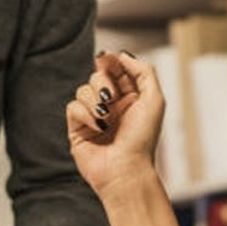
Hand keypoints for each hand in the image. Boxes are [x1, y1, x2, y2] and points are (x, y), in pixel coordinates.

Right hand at [66, 50, 163, 197]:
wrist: (125, 169)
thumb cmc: (142, 138)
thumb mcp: (154, 99)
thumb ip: (144, 71)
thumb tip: (122, 56)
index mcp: (131, 99)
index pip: (117, 70)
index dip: (111, 62)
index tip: (107, 58)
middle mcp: (112, 106)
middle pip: (98, 75)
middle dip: (103, 82)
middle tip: (111, 96)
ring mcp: (94, 117)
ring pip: (83, 89)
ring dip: (95, 99)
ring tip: (105, 117)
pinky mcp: (78, 128)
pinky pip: (72, 106)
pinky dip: (84, 113)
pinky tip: (96, 125)